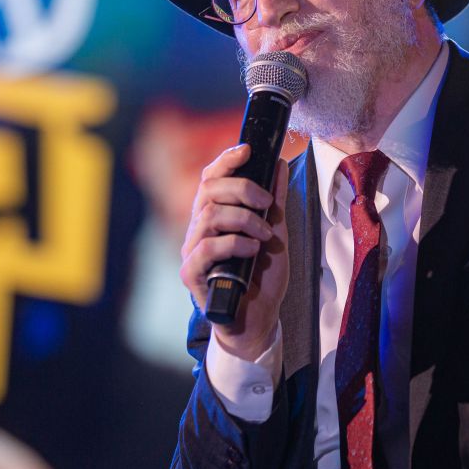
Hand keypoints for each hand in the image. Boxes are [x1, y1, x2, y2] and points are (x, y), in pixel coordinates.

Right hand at [180, 143, 289, 360]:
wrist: (259, 318)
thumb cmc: (262, 276)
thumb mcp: (275, 232)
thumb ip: (273, 201)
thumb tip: (277, 165)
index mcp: (214, 215)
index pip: (211, 177)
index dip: (226, 159)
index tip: (248, 149)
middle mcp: (198, 229)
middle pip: (208, 189)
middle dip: (242, 189)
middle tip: (267, 203)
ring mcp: (192, 250)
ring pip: (209, 215)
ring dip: (244, 219)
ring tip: (264, 235)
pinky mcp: (191, 273)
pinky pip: (206, 247)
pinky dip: (233, 242)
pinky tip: (251, 249)